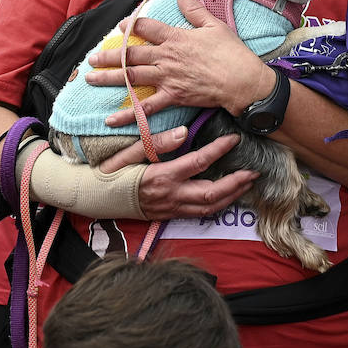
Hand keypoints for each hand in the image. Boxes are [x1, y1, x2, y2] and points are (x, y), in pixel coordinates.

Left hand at [88, 0, 274, 126]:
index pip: (147, 28)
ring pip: (131, 77)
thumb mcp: (213, 25)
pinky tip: (111, 119)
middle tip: (91, 58)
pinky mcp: (173, 97)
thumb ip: (193, 9)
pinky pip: (146, 107)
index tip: (120, 26)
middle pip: (130, 54)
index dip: (131, 25)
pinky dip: (128, 114)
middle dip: (108, 56)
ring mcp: (167, 78)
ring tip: (91, 78)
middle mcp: (166, 57)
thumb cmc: (232, 53)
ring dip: (109, 78)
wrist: (242, 80)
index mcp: (176, 38)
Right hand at [97, 126, 258, 220]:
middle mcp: (170, 196)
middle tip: (254, 171)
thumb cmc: (109, 170)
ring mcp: (170, 208)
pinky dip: (217, 205)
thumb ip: (156, 141)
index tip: (235, 138)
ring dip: (231, 196)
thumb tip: (184, 132)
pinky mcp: (168, 215)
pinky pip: (199, 214)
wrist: (93, 197)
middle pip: (212, 194)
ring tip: (247, 183)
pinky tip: (228, 196)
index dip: (220, 150)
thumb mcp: (128, 151)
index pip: (199, 163)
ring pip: (209, 208)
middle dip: (237, 183)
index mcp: (161, 176)